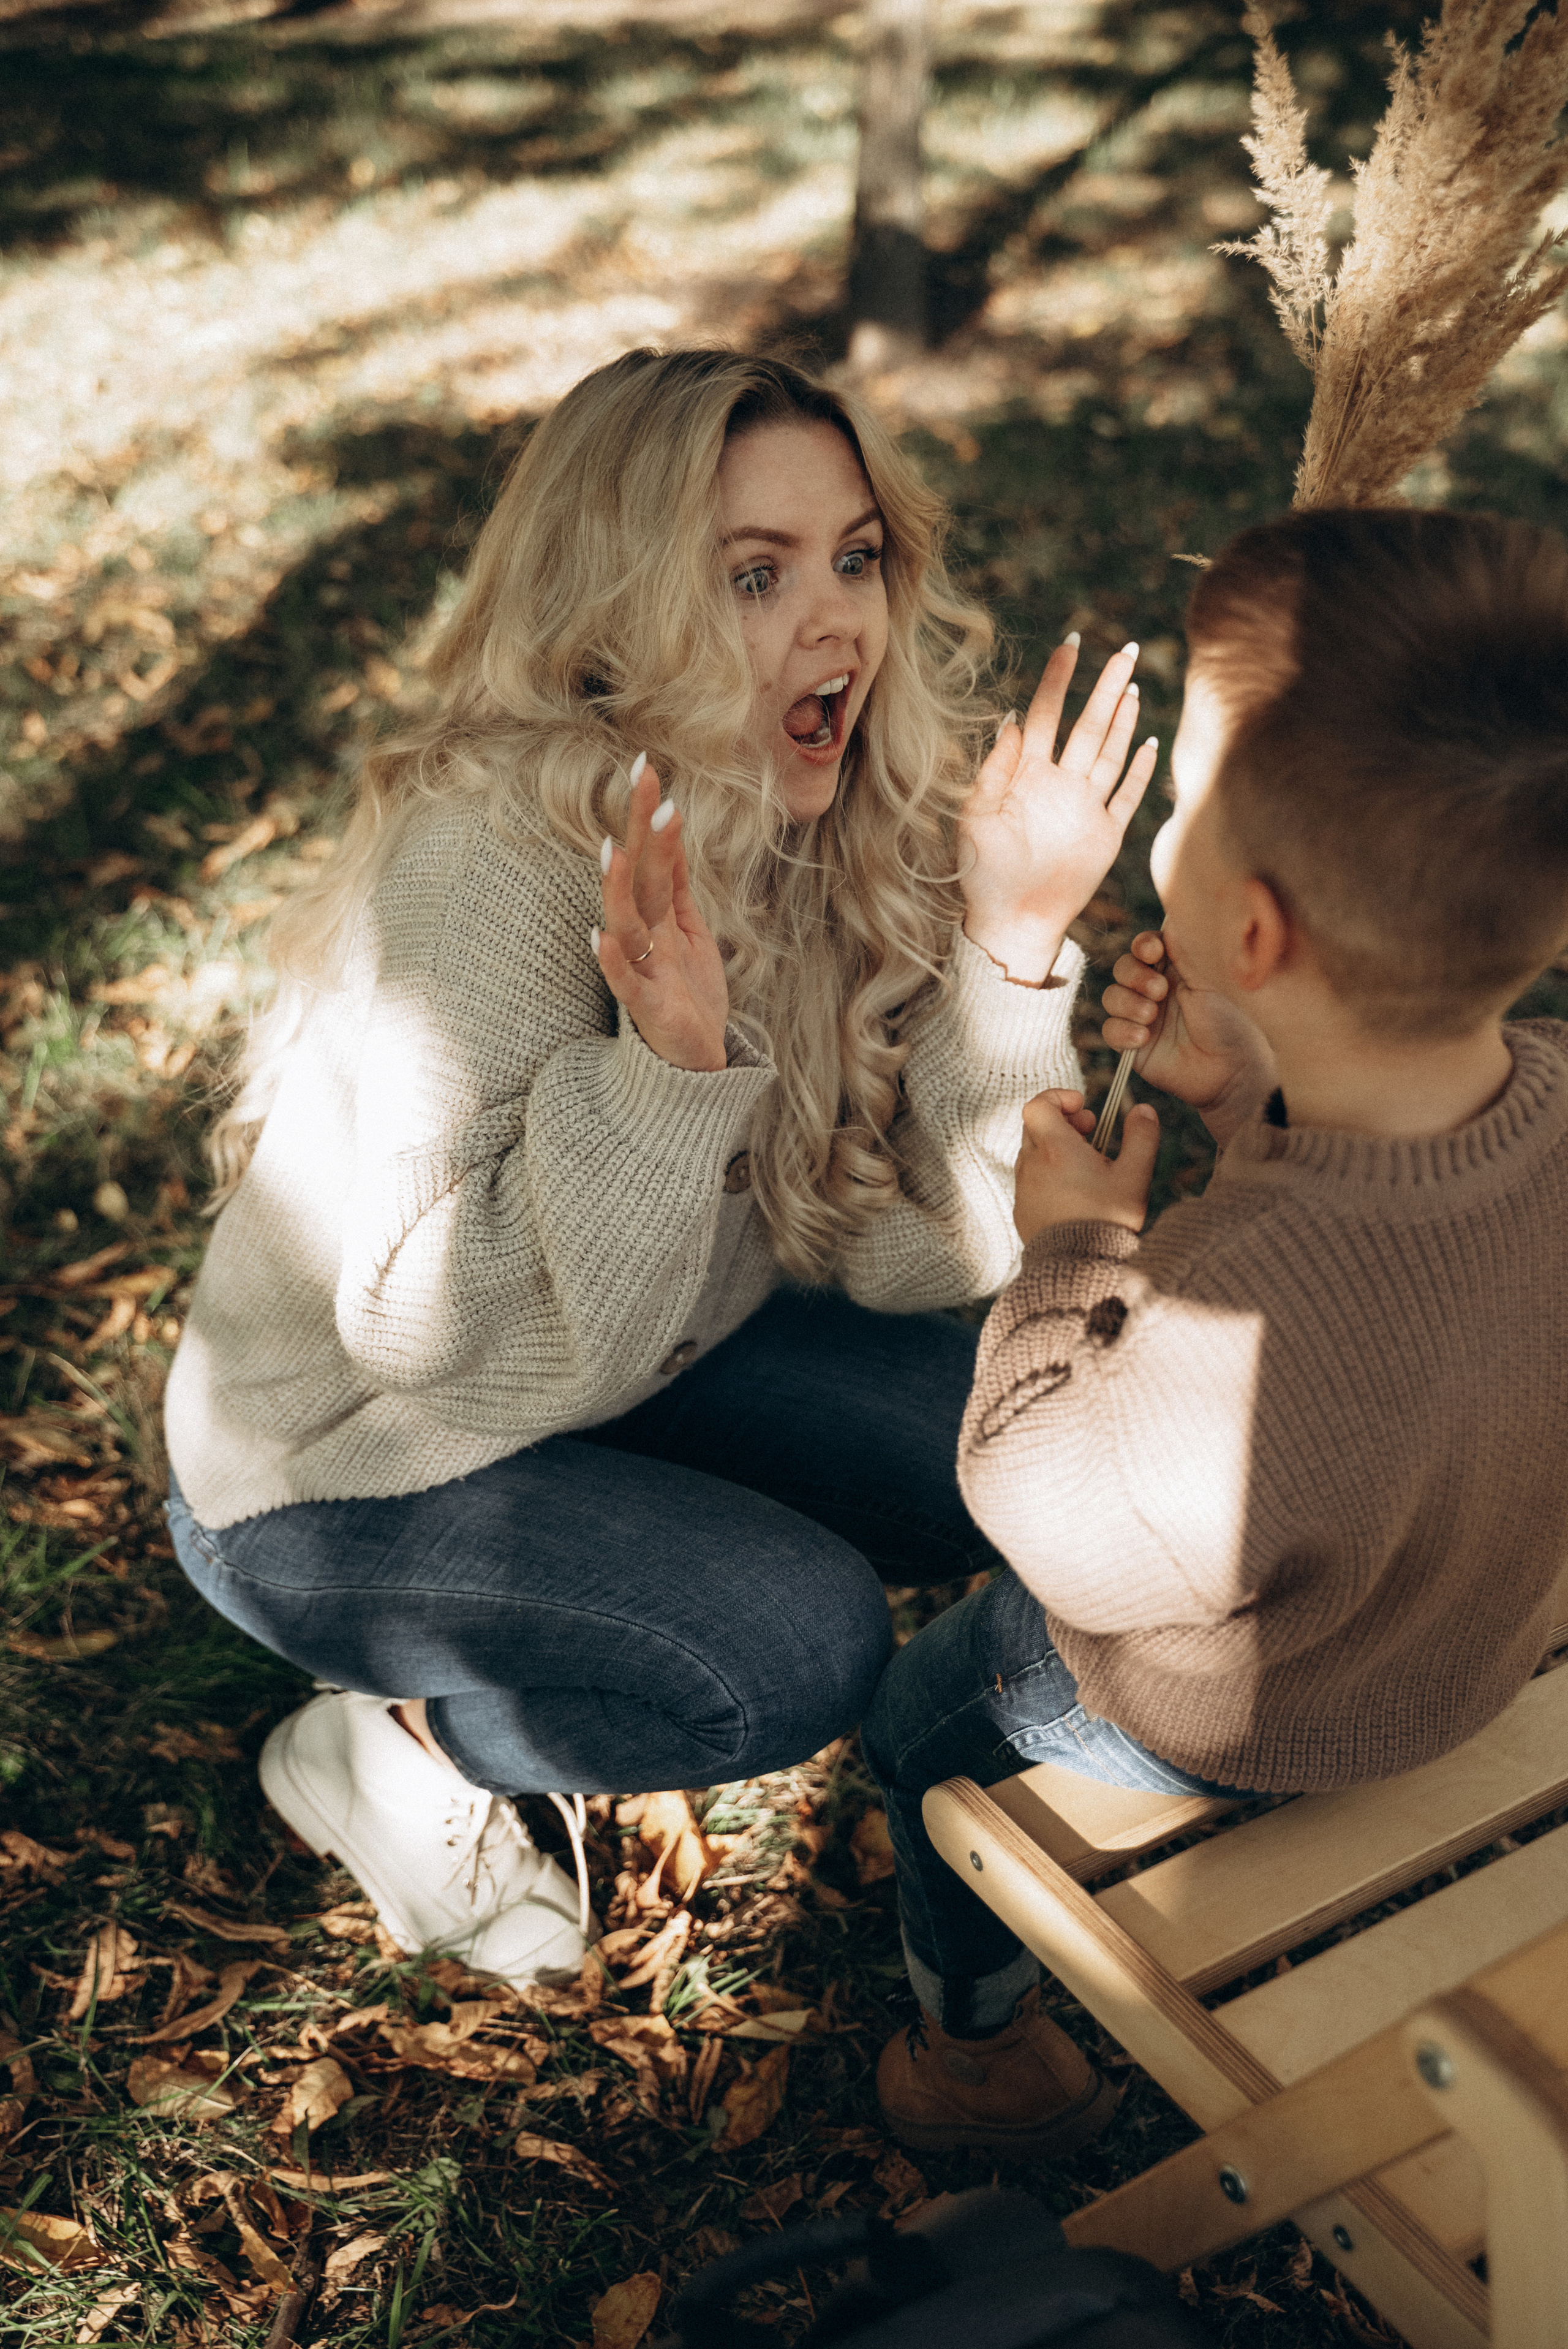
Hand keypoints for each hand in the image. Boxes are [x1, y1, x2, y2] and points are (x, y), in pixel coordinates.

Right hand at [593, 756, 728, 1072]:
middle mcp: (645, 936)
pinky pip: (624, 981)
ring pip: (626, 923)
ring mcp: (643, 968)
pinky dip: (612, 960)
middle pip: (640, 877)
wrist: (694, 1061)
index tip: (646, 765)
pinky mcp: (646, 1006)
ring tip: (615, 849)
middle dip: (640, 831)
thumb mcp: (689, 928)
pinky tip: (600, 935)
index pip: (653, 855)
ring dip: (619, 888)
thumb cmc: (689, 992)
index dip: (647, 813)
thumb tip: (670, 829)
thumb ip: (676, 884)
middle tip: (643, 782)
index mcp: (658, 915)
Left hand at [959, 636, 1158, 985]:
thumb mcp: (975, 816)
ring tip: (1134, 687)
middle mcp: (1059, 784)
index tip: (1071, 643)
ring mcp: (1085, 807)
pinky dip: (1139, 772)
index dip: (1059, 678)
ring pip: (1110, 753)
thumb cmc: (981, 872)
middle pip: (1089, 724)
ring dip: (1123, 721)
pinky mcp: (1105, 835)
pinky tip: (1149, 744)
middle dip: (1107, 686)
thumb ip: (993, 770)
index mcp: (1026, 774)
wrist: (1008, 919)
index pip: (1048, 713)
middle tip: (1125, 649)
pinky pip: (1126, 796)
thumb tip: (1013, 720)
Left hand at [1013, 1088, 1159, 1243]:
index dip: (1059, 1098)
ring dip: (1056, 1150)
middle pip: (1036, 1125)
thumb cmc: (1107, 1221)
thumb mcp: (1134, 1176)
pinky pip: (1030, 1180)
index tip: (1083, 1108)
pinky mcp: (1021, 1209)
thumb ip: (1141, 1137)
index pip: (1038, 1105)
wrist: (1079, 1268)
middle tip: (1091, 1136)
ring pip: (1033, 1153)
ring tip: (1087, 1169)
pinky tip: (1075, 1194)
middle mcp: (1032, 1165)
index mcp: (1056, 1150)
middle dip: (1064, 1122)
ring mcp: (1023, 1188)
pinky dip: (1049, 1175)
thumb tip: (1143, 1109)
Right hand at [1102, 931, 1275, 1146]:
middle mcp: (1155, 990)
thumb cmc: (1232, 1023)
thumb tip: (1171, 917)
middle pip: (1122, 968)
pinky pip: (1110, 1031)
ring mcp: (1142, 1017)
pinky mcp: (1133, 1045)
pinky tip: (1143, 1037)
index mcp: (1176, 969)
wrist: (1233, 1071)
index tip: (1153, 951)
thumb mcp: (1211, 980)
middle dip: (1135, 975)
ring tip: (1152, 1015)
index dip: (1142, 946)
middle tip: (1160, 990)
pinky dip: (1123, 1031)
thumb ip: (1187, 952)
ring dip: (1128, 1003)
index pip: (1145, 947)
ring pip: (1111, 997)